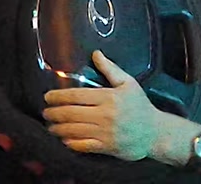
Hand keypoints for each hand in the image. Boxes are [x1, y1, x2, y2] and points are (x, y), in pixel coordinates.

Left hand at [43, 51, 159, 160]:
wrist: (155, 133)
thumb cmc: (140, 106)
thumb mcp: (128, 84)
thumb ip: (110, 69)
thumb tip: (96, 53)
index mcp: (108, 97)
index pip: (76, 96)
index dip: (58, 97)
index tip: (47, 97)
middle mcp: (105, 115)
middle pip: (71, 113)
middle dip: (54, 113)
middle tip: (45, 112)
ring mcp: (105, 132)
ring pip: (74, 130)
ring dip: (58, 128)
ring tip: (50, 126)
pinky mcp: (107, 147)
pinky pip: (84, 146)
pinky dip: (71, 142)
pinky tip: (64, 139)